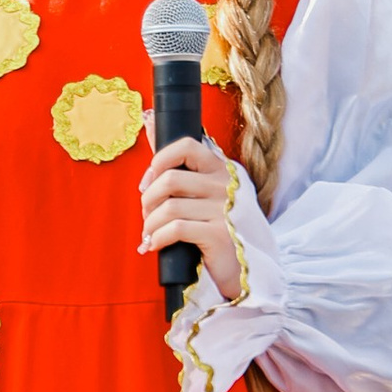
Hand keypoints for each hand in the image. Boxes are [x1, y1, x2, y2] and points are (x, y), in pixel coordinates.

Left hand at [140, 136, 243, 303]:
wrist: (245, 271)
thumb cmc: (218, 230)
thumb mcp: (202, 193)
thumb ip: (176, 162)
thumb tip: (148, 121)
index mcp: (222, 171)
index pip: (187, 146)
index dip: (159, 161)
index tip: (148, 182)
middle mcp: (226, 186)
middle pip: (170, 179)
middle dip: (148, 200)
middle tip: (146, 215)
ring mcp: (225, 210)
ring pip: (169, 206)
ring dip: (150, 223)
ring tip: (149, 234)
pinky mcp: (219, 234)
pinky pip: (175, 228)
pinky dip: (158, 238)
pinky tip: (156, 245)